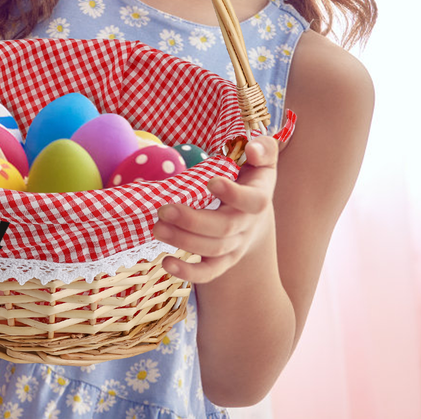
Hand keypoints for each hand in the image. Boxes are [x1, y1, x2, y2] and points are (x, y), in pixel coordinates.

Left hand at [152, 135, 278, 283]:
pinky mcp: (223, 260)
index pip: (253, 201)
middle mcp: (248, 224)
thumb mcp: (263, 157)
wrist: (255, 213)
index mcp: (259, 196)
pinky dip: (189, 273)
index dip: (234, 194)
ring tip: (157, 227)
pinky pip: (209, 272)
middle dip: (193, 221)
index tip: (210, 182)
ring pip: (213, 250)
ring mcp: (236, 245)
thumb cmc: (252, 175)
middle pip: (225, 228)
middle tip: (163, 209)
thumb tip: (252, 148)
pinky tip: (167, 263)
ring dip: (184, 241)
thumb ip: (263, 148)